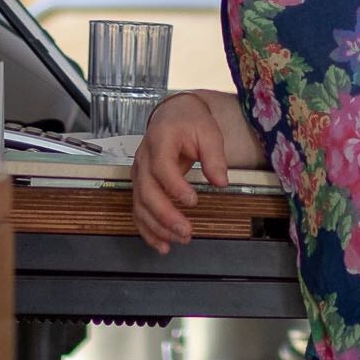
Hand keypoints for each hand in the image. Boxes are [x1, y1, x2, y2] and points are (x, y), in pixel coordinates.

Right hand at [130, 93, 229, 253]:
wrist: (173, 114)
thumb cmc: (191, 122)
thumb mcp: (208, 132)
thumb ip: (214, 156)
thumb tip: (221, 182)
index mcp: (160, 140)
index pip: (161, 166)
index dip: (174, 186)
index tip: (192, 200)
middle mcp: (143, 158)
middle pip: (146, 191)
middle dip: (164, 215)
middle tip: (186, 231)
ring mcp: (139, 173)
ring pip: (140, 205)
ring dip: (157, 227)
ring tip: (179, 240)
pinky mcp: (140, 185)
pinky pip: (139, 210)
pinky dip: (148, 230)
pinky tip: (162, 244)